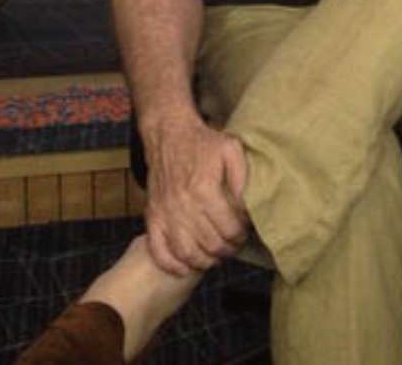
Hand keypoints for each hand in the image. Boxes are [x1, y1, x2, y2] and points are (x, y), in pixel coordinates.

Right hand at [142, 115, 249, 276]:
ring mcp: (165, 213)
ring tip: (216, 254)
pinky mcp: (152, 217)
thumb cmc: (203, 143)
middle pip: (211, 245)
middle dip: (228, 249)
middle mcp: (183, 205)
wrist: (169, 135)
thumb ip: (243, 178)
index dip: (242, 234)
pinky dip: (173, 265)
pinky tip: (187, 266)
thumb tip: (249, 206)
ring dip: (206, 261)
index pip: (229, 228)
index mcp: (204, 189)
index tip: (245, 230)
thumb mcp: (232, 150)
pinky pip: (159, 251)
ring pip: (187, 253)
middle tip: (234, 243)